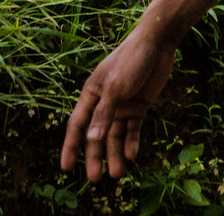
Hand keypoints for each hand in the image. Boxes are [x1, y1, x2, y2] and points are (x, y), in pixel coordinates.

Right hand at [60, 27, 178, 181]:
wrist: (158, 43)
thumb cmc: (131, 60)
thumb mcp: (116, 88)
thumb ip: (104, 114)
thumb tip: (91, 140)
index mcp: (91, 95)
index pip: (77, 125)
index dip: (71, 146)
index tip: (66, 168)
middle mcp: (104, 103)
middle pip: (96, 136)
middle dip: (94, 157)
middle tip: (94, 179)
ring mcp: (122, 106)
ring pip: (115, 135)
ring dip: (115, 153)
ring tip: (117, 174)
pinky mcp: (139, 106)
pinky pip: (133, 128)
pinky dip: (132, 141)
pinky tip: (132, 156)